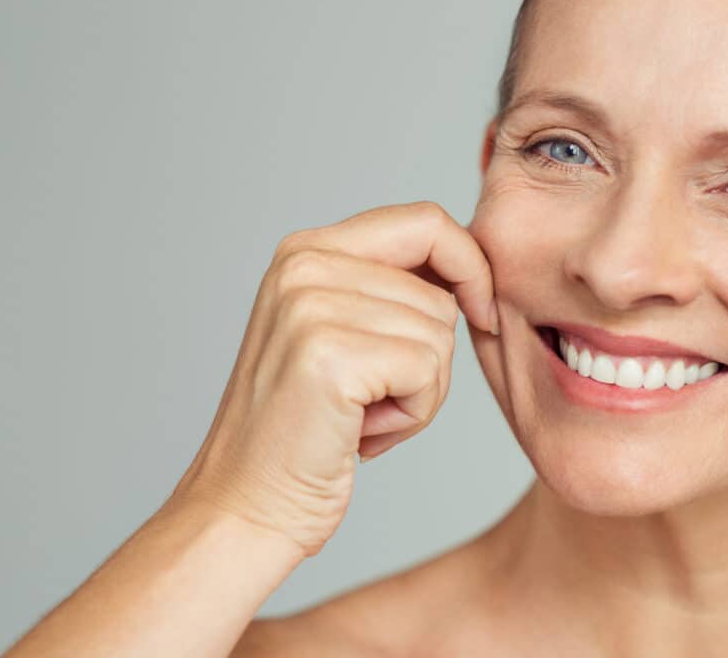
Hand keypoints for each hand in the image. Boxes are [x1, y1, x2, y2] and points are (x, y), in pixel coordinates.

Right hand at [167, 201, 497, 557]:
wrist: (246, 507)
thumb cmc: (307, 432)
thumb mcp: (341, 334)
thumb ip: (391, 288)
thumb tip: (472, 265)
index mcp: (307, 250)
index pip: (425, 221)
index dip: (470, 266)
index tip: (481, 313)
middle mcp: (303, 264)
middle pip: (439, 292)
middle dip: (431, 357)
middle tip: (375, 398)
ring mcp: (311, 305)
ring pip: (440, 335)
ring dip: (421, 392)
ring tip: (360, 417)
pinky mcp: (329, 354)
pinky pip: (429, 372)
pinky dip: (413, 415)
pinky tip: (361, 434)